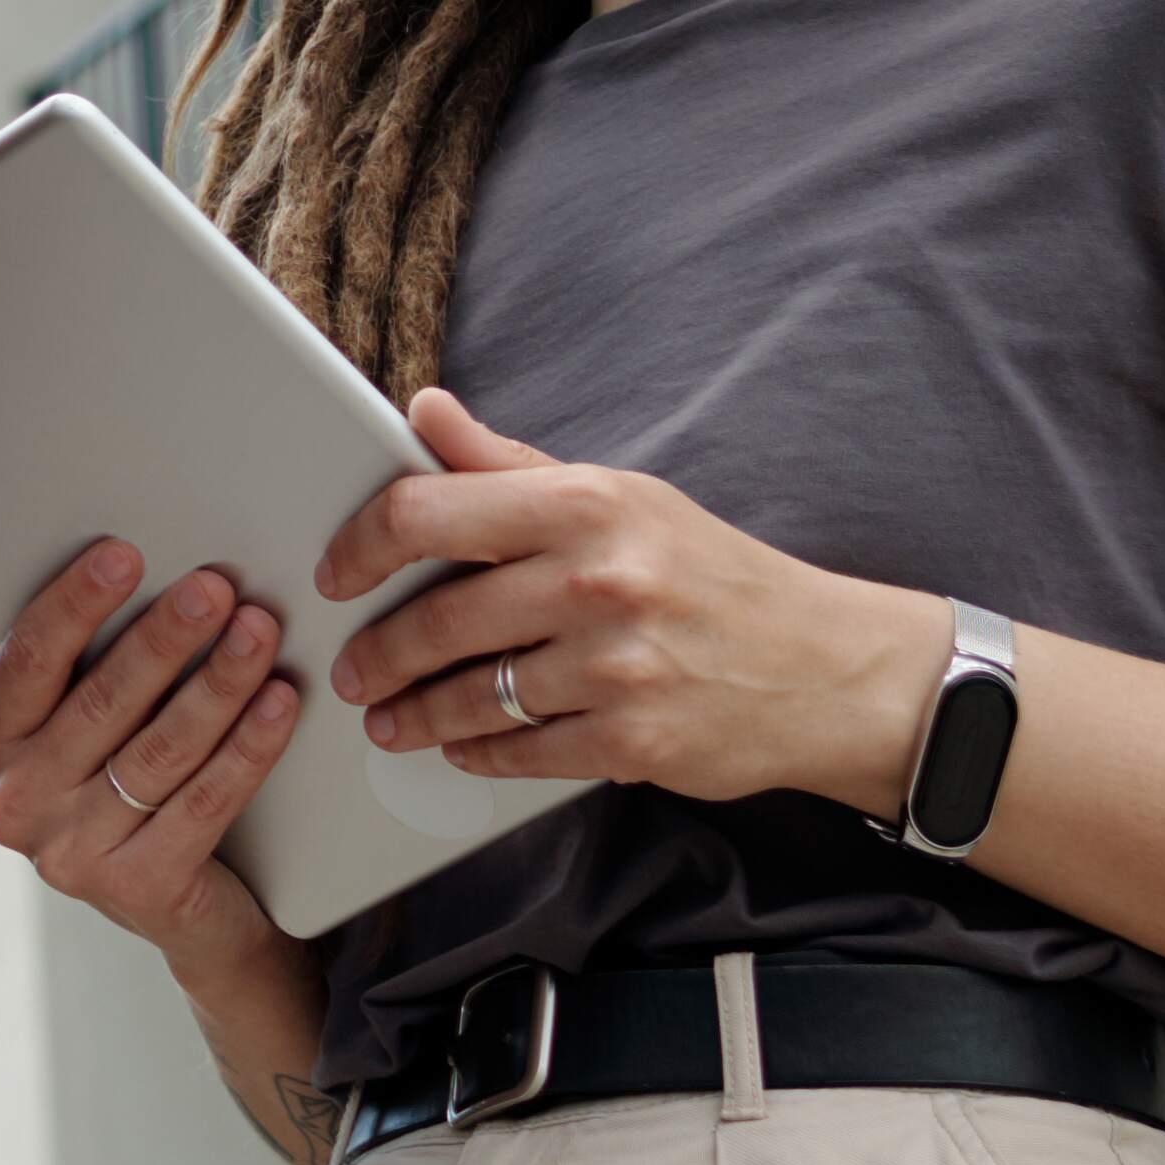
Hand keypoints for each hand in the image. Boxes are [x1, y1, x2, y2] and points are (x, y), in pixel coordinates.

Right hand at [0, 536, 306, 954]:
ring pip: (159, 751)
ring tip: (258, 634)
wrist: (179, 905)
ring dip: (216, 684)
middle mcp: (20, 802)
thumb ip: (35, 655)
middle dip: (164, 637)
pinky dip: (247, 748)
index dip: (75, 604)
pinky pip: (204, 802)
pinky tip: (277, 705)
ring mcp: (76, 853)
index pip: (27, 661)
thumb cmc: (116, 784)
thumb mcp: (65, 724)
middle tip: (215, 589)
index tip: (125, 555)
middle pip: (101, 703)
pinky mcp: (140, 888)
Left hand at [320, 389, 945, 812]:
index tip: (337, 573)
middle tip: (352, 669)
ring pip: (473, 696)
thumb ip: (509, 464)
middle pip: (441, 619)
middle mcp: (598, 581)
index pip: (429, 512)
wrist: (827, 669)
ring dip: (415, 714)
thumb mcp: (619, 497)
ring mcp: (616, 667)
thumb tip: (422, 410)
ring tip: (387, 719)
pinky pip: (521, 754)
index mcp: (586, 504)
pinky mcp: (634, 742)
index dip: (363, 545)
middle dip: (380, 652)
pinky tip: (458, 746)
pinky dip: (478, 754)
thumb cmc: (709, 573)